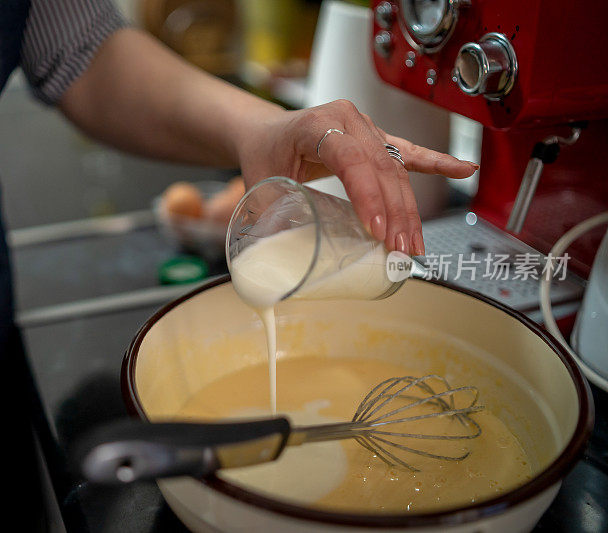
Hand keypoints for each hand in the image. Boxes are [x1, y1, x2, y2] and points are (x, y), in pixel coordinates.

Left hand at [235, 99, 477, 255]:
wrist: (268, 132)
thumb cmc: (263, 154)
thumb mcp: (259, 184)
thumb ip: (269, 217)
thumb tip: (279, 258)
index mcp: (317, 124)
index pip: (350, 158)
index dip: (367, 194)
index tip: (377, 229)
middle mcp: (347, 120)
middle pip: (381, 168)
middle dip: (395, 213)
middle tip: (399, 249)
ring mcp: (366, 128)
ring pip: (396, 169)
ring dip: (409, 209)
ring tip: (415, 244)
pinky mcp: (377, 140)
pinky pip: (410, 154)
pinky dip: (437, 164)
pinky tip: (464, 170)